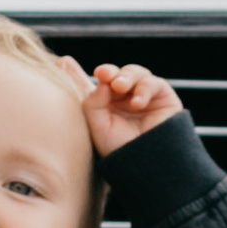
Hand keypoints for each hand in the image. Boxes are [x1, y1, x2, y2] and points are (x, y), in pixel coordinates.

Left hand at [68, 59, 182, 157]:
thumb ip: (93, 100)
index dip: (76, 73)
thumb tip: (103, 80)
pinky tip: (138, 103)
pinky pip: (153, 83)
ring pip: (134, 73)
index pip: (91, 86)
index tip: (64, 62)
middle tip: (103, 74)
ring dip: (126, 76)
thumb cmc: (120, 150)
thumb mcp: (97, 126)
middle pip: (114, 74)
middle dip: (109, 71)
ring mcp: (143, 97)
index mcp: (105, 107)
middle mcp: (124, 100)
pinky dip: (144, 89)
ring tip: (120, 87)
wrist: (148, 165)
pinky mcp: (162, 98)